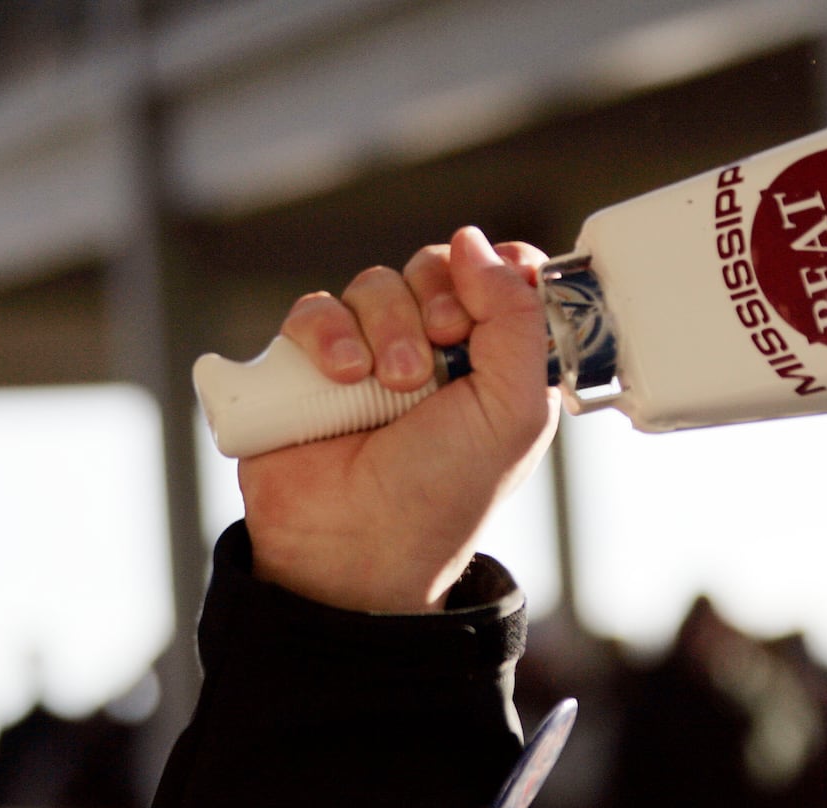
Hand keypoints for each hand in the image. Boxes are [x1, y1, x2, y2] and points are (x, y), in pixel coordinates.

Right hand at [238, 226, 559, 612]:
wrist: (355, 545)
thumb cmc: (443, 494)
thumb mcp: (516, 412)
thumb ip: (518, 320)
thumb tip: (478, 243)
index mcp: (492, 360)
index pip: (502, 274)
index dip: (498, 270)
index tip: (491, 293)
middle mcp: (432, 350)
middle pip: (435, 265)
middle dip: (438, 300)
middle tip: (440, 350)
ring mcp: (368, 352)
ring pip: (374, 282)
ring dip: (387, 326)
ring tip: (390, 385)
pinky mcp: (308, 362)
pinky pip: (314, 308)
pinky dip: (328, 334)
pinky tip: (342, 375)